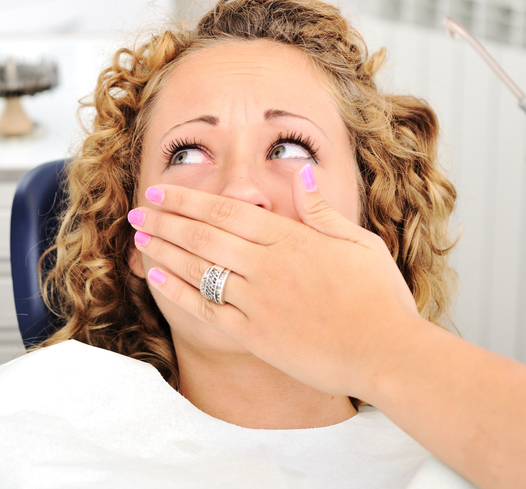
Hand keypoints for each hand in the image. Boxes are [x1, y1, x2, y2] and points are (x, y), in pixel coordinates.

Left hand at [127, 165, 419, 400]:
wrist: (388, 353)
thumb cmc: (380, 299)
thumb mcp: (359, 243)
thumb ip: (322, 210)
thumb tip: (302, 173)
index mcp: (293, 238)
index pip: (228, 210)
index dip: (189, 200)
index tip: (162, 192)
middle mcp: (268, 265)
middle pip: (204, 235)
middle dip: (166, 220)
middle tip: (137, 211)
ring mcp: (259, 301)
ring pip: (199, 268)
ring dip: (165, 250)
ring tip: (139, 238)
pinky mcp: (255, 335)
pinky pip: (206, 309)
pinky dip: (178, 292)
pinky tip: (157, 278)